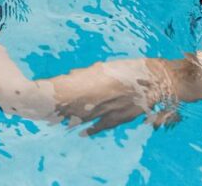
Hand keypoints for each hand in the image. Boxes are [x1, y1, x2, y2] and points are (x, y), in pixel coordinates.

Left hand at [45, 59, 178, 134]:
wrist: (160, 81)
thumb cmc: (133, 69)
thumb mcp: (108, 67)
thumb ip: (89, 73)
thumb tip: (71, 75)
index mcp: (96, 82)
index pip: (69, 89)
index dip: (55, 94)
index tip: (41, 95)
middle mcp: (101, 98)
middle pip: (74, 105)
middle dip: (58, 108)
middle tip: (42, 111)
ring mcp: (111, 110)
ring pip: (85, 117)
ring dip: (70, 119)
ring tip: (55, 122)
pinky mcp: (121, 118)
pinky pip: (103, 126)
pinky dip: (92, 130)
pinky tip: (81, 134)